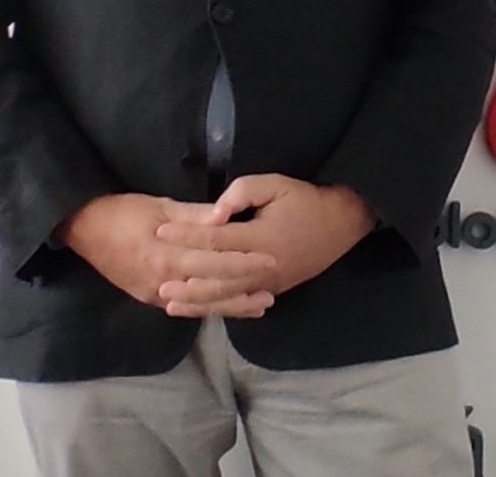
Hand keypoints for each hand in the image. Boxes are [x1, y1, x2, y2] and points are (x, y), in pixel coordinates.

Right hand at [58, 193, 277, 318]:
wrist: (85, 230)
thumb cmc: (123, 212)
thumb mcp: (159, 206)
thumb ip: (193, 215)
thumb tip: (225, 216)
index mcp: (167, 254)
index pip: (214, 260)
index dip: (244, 260)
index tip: (270, 257)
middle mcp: (163, 281)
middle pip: (212, 286)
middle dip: (245, 284)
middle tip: (274, 281)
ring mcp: (155, 294)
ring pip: (201, 304)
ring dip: (232, 305)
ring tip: (261, 303)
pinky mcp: (149, 299)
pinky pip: (186, 307)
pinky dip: (210, 308)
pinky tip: (228, 307)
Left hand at [153, 174, 376, 316]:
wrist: (339, 226)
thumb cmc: (304, 200)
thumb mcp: (276, 184)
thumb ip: (242, 193)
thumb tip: (214, 213)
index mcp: (260, 237)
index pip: (215, 239)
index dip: (186, 235)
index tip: (161, 231)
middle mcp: (261, 266)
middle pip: (215, 276)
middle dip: (184, 276)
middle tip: (156, 273)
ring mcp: (267, 283)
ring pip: (226, 297)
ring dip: (196, 300)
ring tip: (168, 301)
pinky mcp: (271, 290)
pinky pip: (239, 304)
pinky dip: (217, 308)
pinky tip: (199, 310)